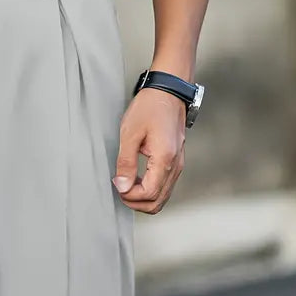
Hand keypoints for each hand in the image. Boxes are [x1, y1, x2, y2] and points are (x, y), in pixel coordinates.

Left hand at [112, 87, 185, 214]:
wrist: (168, 92)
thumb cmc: (150, 107)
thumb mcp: (130, 134)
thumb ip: (126, 163)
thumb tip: (122, 186)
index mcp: (165, 159)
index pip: (148, 194)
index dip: (130, 196)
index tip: (118, 185)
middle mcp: (175, 166)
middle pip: (157, 203)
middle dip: (135, 202)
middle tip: (121, 189)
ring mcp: (178, 165)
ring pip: (162, 198)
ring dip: (143, 199)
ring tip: (127, 185)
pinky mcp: (176, 162)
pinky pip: (164, 187)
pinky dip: (150, 191)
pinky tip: (138, 180)